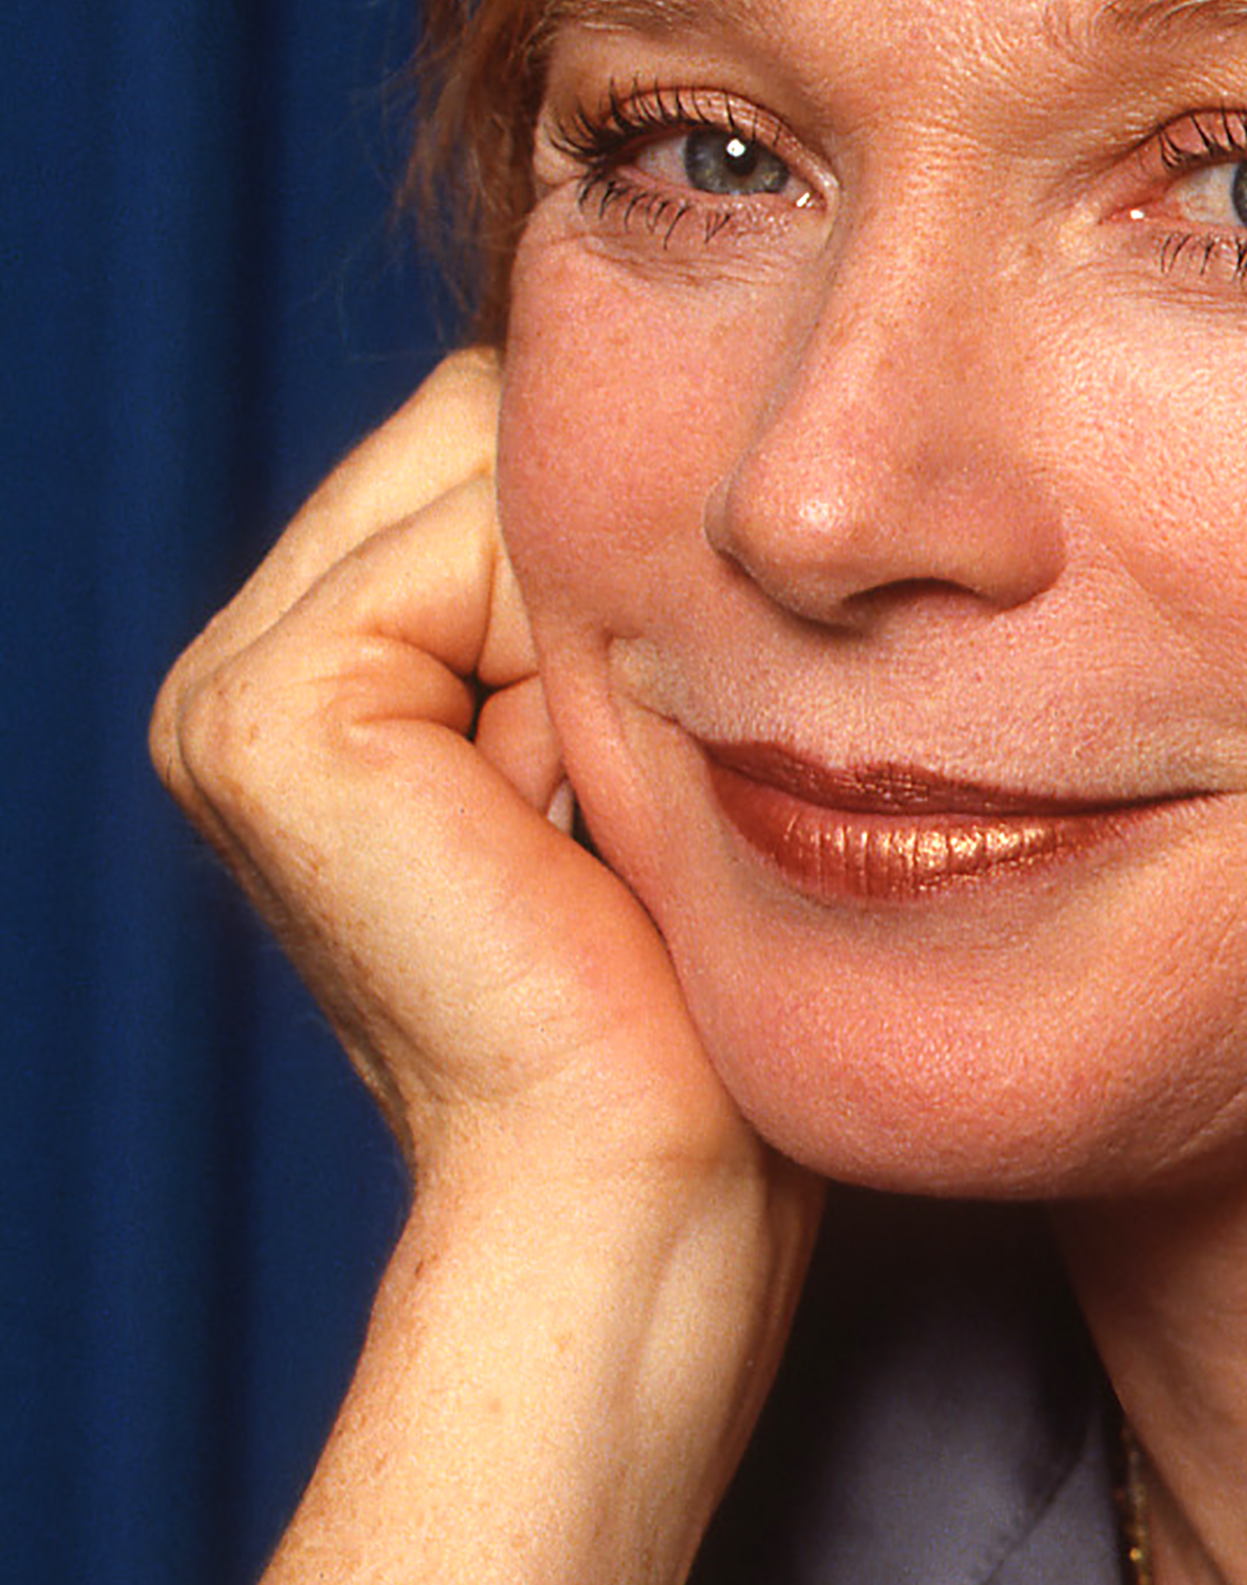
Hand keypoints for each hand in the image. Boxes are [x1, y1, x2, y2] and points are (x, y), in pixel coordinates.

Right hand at [153, 349, 755, 1218]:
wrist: (634, 1184)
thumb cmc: (678, 990)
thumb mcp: (632, 738)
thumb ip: (595, 576)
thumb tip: (674, 399)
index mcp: (317, 667)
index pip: (490, 435)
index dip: (621, 530)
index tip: (668, 718)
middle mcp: (243, 667)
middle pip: (483, 422)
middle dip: (600, 551)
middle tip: (628, 766)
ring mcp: (231, 691)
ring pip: (490, 464)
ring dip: (596, 607)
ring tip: (592, 794)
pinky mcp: (269, 716)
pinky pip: (476, 548)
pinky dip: (567, 654)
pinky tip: (561, 806)